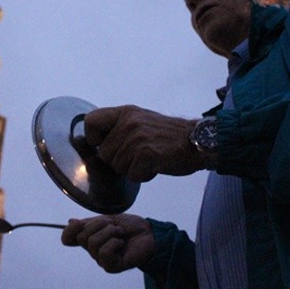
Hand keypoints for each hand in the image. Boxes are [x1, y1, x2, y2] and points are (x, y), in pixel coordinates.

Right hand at [60, 213, 153, 273]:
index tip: (78, 222)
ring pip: (93, 243)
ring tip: (121, 234)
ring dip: (110, 232)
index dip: (68, 231)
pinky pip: (104, 253)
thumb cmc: (130, 227)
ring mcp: (101, 259)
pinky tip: (121, 243)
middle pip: (81, 237)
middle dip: (99, 224)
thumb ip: (89, 223)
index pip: (68, 239)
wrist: (149, 232)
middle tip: (114, 225)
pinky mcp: (112, 266)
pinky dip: (114, 243)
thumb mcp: (107, 219)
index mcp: (89, 237)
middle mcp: (92, 250)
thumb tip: (70, 222)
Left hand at [84, 105, 204, 181]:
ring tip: (149, 158)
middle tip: (139, 154)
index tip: (106, 145)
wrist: (198, 141)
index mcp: (125, 113)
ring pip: (118, 167)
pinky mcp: (146, 153)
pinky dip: (144, 175)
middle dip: (119, 161)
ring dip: (133, 169)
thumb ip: (118, 128)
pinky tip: (155, 165)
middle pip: (104, 154)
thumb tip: (92, 144)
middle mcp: (129, 122)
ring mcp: (137, 138)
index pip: (90, 122)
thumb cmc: (167, 136)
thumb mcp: (140, 121)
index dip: (94, 139)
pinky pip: (132, 175)